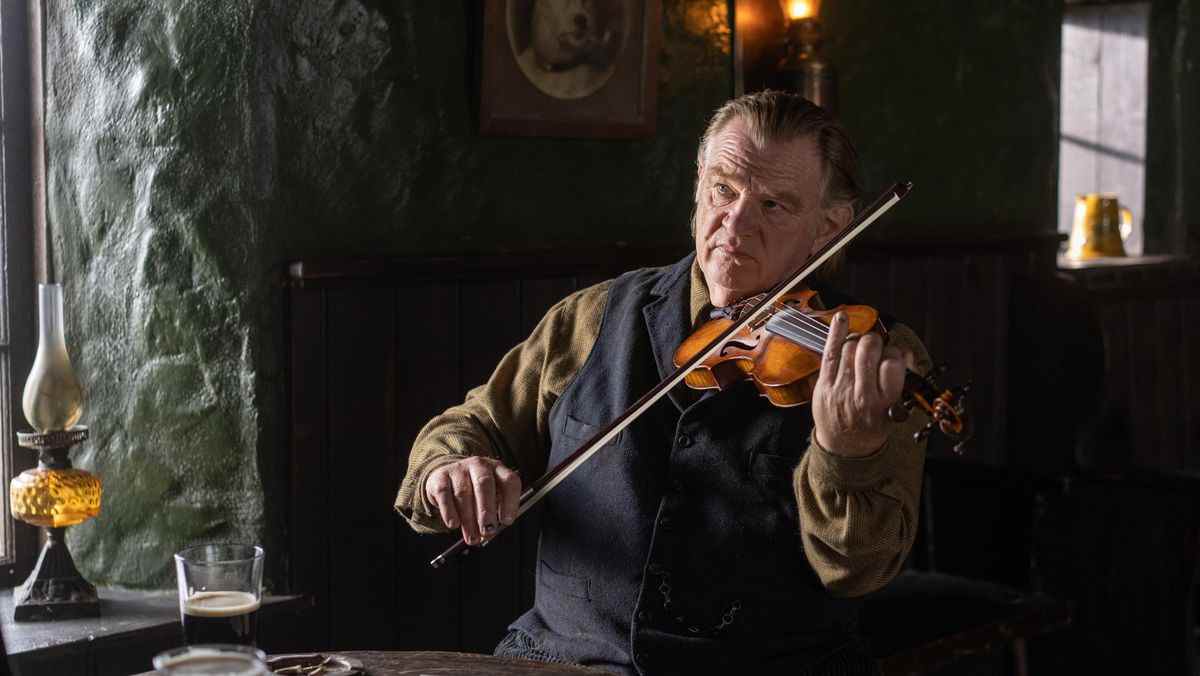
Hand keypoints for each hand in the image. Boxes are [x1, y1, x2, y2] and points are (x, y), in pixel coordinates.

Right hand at [424, 457, 520, 545]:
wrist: (446, 477)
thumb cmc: (474, 491)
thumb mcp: (490, 496)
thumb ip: (494, 512)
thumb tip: (491, 531)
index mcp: (497, 469)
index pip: (509, 481)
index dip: (510, 502)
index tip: (507, 522)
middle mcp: (479, 465)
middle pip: (484, 484)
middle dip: (486, 511)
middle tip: (487, 531)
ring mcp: (459, 469)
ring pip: (463, 493)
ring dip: (468, 519)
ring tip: (472, 536)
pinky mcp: (440, 477)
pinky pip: (445, 495)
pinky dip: (449, 512)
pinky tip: (454, 524)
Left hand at [812, 311, 907, 456]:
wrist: (844, 447)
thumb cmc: (870, 426)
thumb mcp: (893, 410)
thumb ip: (896, 381)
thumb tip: (901, 351)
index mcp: (884, 402)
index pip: (892, 363)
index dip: (894, 352)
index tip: (893, 354)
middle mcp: (862, 394)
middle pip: (868, 350)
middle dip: (874, 341)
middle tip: (874, 347)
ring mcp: (840, 389)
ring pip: (849, 347)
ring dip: (857, 341)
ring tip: (859, 348)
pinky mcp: (824, 385)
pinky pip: (830, 352)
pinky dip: (836, 332)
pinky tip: (842, 318)